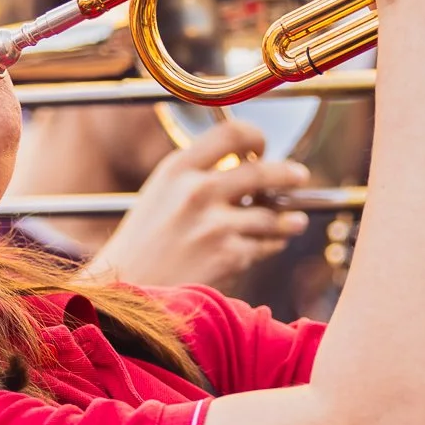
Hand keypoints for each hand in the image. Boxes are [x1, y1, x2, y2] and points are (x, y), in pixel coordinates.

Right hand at [84, 120, 310, 289]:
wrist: (125, 291)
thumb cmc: (144, 244)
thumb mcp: (161, 194)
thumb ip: (198, 176)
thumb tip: (250, 166)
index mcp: (177, 169)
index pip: (231, 133)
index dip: (255, 137)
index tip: (261, 148)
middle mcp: (197, 191)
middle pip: (263, 171)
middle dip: (289, 174)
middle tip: (299, 176)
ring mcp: (214, 225)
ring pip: (272, 215)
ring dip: (289, 218)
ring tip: (295, 221)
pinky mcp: (228, 256)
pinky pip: (265, 245)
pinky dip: (272, 244)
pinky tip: (273, 243)